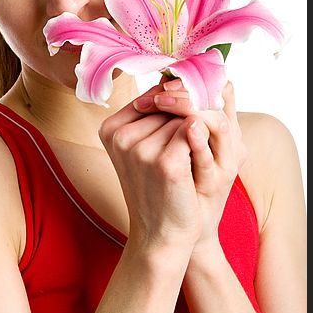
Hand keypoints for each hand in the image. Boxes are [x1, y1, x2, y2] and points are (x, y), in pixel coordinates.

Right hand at [98, 83, 202, 252]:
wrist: (161, 235)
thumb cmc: (156, 187)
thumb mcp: (144, 147)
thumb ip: (154, 112)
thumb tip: (176, 76)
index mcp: (110, 129)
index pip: (153, 95)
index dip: (174, 107)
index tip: (181, 127)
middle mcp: (120, 136)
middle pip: (170, 104)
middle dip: (185, 121)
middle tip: (185, 150)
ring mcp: (141, 149)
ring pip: (186, 117)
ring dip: (195, 134)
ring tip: (186, 162)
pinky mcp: (166, 163)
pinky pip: (196, 132)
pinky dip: (202, 145)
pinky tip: (194, 166)